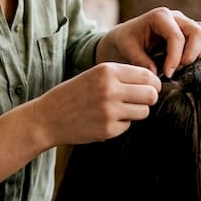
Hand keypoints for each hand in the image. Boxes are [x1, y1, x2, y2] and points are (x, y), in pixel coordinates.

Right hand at [28, 62, 161, 145]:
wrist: (47, 118)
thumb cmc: (73, 95)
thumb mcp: (94, 75)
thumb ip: (120, 76)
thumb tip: (153, 82)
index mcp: (107, 71)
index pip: (147, 75)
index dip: (153, 83)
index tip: (150, 87)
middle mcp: (110, 89)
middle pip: (151, 94)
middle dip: (149, 98)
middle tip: (140, 100)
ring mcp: (110, 110)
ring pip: (143, 111)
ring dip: (136, 112)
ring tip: (119, 110)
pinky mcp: (108, 129)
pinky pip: (128, 125)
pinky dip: (121, 124)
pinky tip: (105, 120)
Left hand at [97, 7, 200, 76]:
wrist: (128, 37)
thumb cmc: (127, 41)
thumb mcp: (127, 49)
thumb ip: (140, 60)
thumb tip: (156, 73)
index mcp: (160, 16)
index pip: (176, 37)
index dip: (175, 58)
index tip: (167, 74)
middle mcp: (176, 17)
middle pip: (198, 32)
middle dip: (190, 55)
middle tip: (176, 70)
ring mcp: (186, 23)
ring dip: (199, 53)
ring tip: (181, 66)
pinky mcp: (191, 32)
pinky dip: (200, 53)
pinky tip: (184, 64)